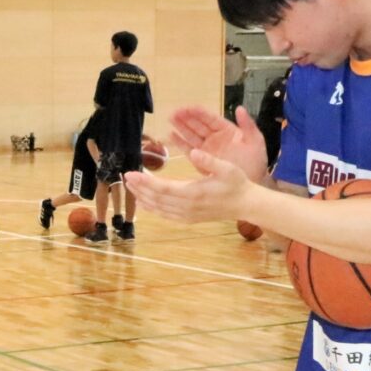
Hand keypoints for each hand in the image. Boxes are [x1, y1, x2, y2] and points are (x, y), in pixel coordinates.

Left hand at [125, 148, 253, 224]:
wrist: (245, 204)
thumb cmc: (236, 184)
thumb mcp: (227, 168)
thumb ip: (209, 161)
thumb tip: (194, 152)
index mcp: (194, 193)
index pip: (162, 189)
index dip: (144, 182)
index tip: (131, 174)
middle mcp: (187, 207)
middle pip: (156, 199)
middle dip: (139, 188)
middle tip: (125, 177)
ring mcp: (186, 215)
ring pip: (158, 208)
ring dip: (142, 198)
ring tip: (130, 188)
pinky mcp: (187, 219)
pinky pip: (165, 215)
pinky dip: (152, 209)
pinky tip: (143, 203)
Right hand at [169, 105, 269, 184]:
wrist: (252, 182)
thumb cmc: (255, 162)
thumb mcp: (255, 141)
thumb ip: (248, 125)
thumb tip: (240, 108)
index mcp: (227, 130)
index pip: (210, 118)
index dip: (198, 112)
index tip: (186, 108)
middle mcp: (215, 137)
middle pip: (197, 125)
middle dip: (185, 118)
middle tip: (173, 113)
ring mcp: (207, 149)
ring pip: (191, 135)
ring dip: (180, 127)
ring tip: (170, 120)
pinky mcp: (202, 160)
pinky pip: (189, 150)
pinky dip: (180, 143)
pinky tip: (171, 136)